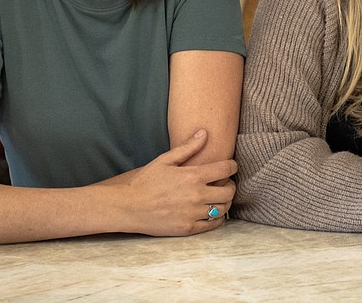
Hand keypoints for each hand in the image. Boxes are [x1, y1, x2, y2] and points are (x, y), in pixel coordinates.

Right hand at [111, 129, 237, 235]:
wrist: (129, 206)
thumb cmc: (145, 181)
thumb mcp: (165, 160)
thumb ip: (188, 147)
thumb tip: (204, 133)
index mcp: (193, 176)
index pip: (225, 169)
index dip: (232, 166)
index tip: (231, 166)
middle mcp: (197, 196)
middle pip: (229, 191)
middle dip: (231, 185)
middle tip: (225, 183)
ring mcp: (193, 214)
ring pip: (223, 209)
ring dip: (225, 202)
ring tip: (218, 198)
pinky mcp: (188, 228)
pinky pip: (212, 225)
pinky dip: (216, 218)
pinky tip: (211, 213)